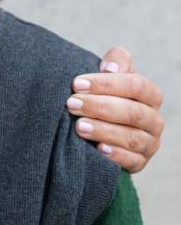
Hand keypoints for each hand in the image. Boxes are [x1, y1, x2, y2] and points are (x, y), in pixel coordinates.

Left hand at [66, 46, 163, 172]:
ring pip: (132, 137)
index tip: (76, 83)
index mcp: (150, 94)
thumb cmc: (103, 94)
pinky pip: (132, 161)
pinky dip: (116, 155)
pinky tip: (98, 149)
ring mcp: (149, 143)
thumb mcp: (109, 75)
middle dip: (99, 107)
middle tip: (71, 104)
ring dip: (103, 131)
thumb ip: (116, 62)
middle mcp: (154, 119)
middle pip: (133, 112)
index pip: (136, 85)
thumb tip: (111, 67)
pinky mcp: (140, 162)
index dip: (106, 84)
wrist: (98, 124)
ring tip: (78, 126)